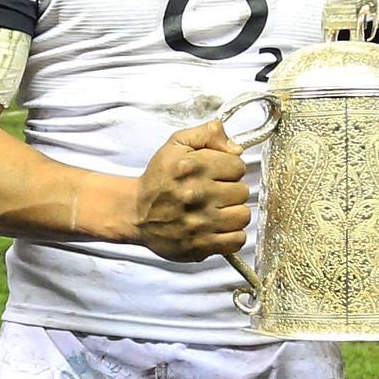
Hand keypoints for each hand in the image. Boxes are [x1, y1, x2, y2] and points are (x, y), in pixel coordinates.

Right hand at [134, 122, 251, 259]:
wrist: (136, 213)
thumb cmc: (159, 179)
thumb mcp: (176, 145)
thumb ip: (208, 134)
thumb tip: (236, 148)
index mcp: (193, 167)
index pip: (238, 166)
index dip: (230, 169)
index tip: (217, 174)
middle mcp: (197, 194)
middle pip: (242, 191)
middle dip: (231, 191)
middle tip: (215, 194)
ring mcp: (200, 222)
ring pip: (243, 216)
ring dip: (234, 213)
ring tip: (219, 211)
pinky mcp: (201, 244)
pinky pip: (237, 240)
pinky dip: (232, 235)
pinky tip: (220, 228)